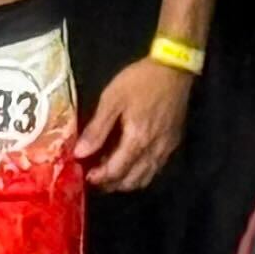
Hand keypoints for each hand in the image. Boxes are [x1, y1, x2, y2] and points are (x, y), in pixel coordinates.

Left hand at [76, 56, 193, 192]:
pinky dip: (140, 173)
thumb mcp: (112, 99)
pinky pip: (156, 169)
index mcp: (137, 140)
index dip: (99, 178)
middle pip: (132, 181)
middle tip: (95, 178)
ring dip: (126, 182)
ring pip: (145, 178)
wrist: (174, 69)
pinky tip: (130, 163)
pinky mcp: (173, 143)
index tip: (86, 176)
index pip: (116, 171)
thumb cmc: (140, 81)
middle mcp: (154, 150)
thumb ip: (97, 129)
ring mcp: (166, 149)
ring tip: (110, 173)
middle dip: (112, 184)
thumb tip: (80, 153)